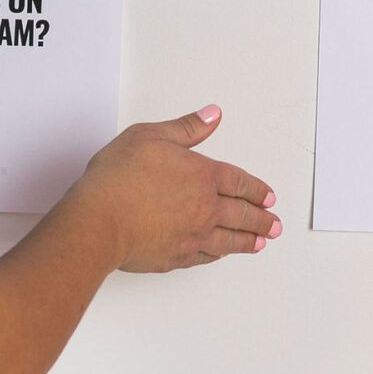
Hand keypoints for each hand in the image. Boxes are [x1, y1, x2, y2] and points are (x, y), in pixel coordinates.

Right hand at [82, 105, 281, 272]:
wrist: (98, 221)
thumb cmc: (119, 177)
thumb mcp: (151, 136)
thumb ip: (187, 128)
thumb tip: (213, 115)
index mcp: (203, 176)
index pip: (240, 182)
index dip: (257, 189)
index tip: (269, 197)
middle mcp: (204, 209)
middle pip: (241, 214)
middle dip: (261, 219)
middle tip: (274, 225)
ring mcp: (191, 237)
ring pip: (228, 240)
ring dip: (247, 241)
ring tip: (260, 243)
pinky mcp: (174, 258)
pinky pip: (205, 257)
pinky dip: (218, 255)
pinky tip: (220, 254)